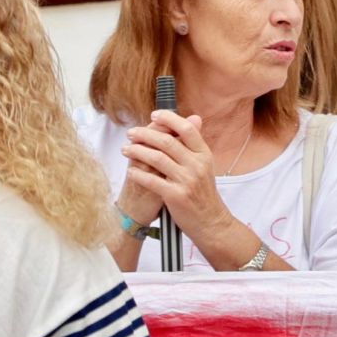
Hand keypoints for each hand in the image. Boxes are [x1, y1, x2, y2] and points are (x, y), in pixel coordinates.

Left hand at [123, 111, 237, 244]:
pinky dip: (139, 174)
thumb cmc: (203, 193)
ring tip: (126, 149)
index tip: (154, 115)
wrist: (210, 221)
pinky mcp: (175, 195)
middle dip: (145, 134)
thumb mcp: (205, 165)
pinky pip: (152, 180)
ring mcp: (186, 180)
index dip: (169, 119)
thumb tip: (194, 118)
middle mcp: (197, 165)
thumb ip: (195, 144)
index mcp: (204, 154)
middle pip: (168, 141)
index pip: (187, 129)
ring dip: (137, 151)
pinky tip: (130, 170)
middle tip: (131, 133)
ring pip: (157, 158)